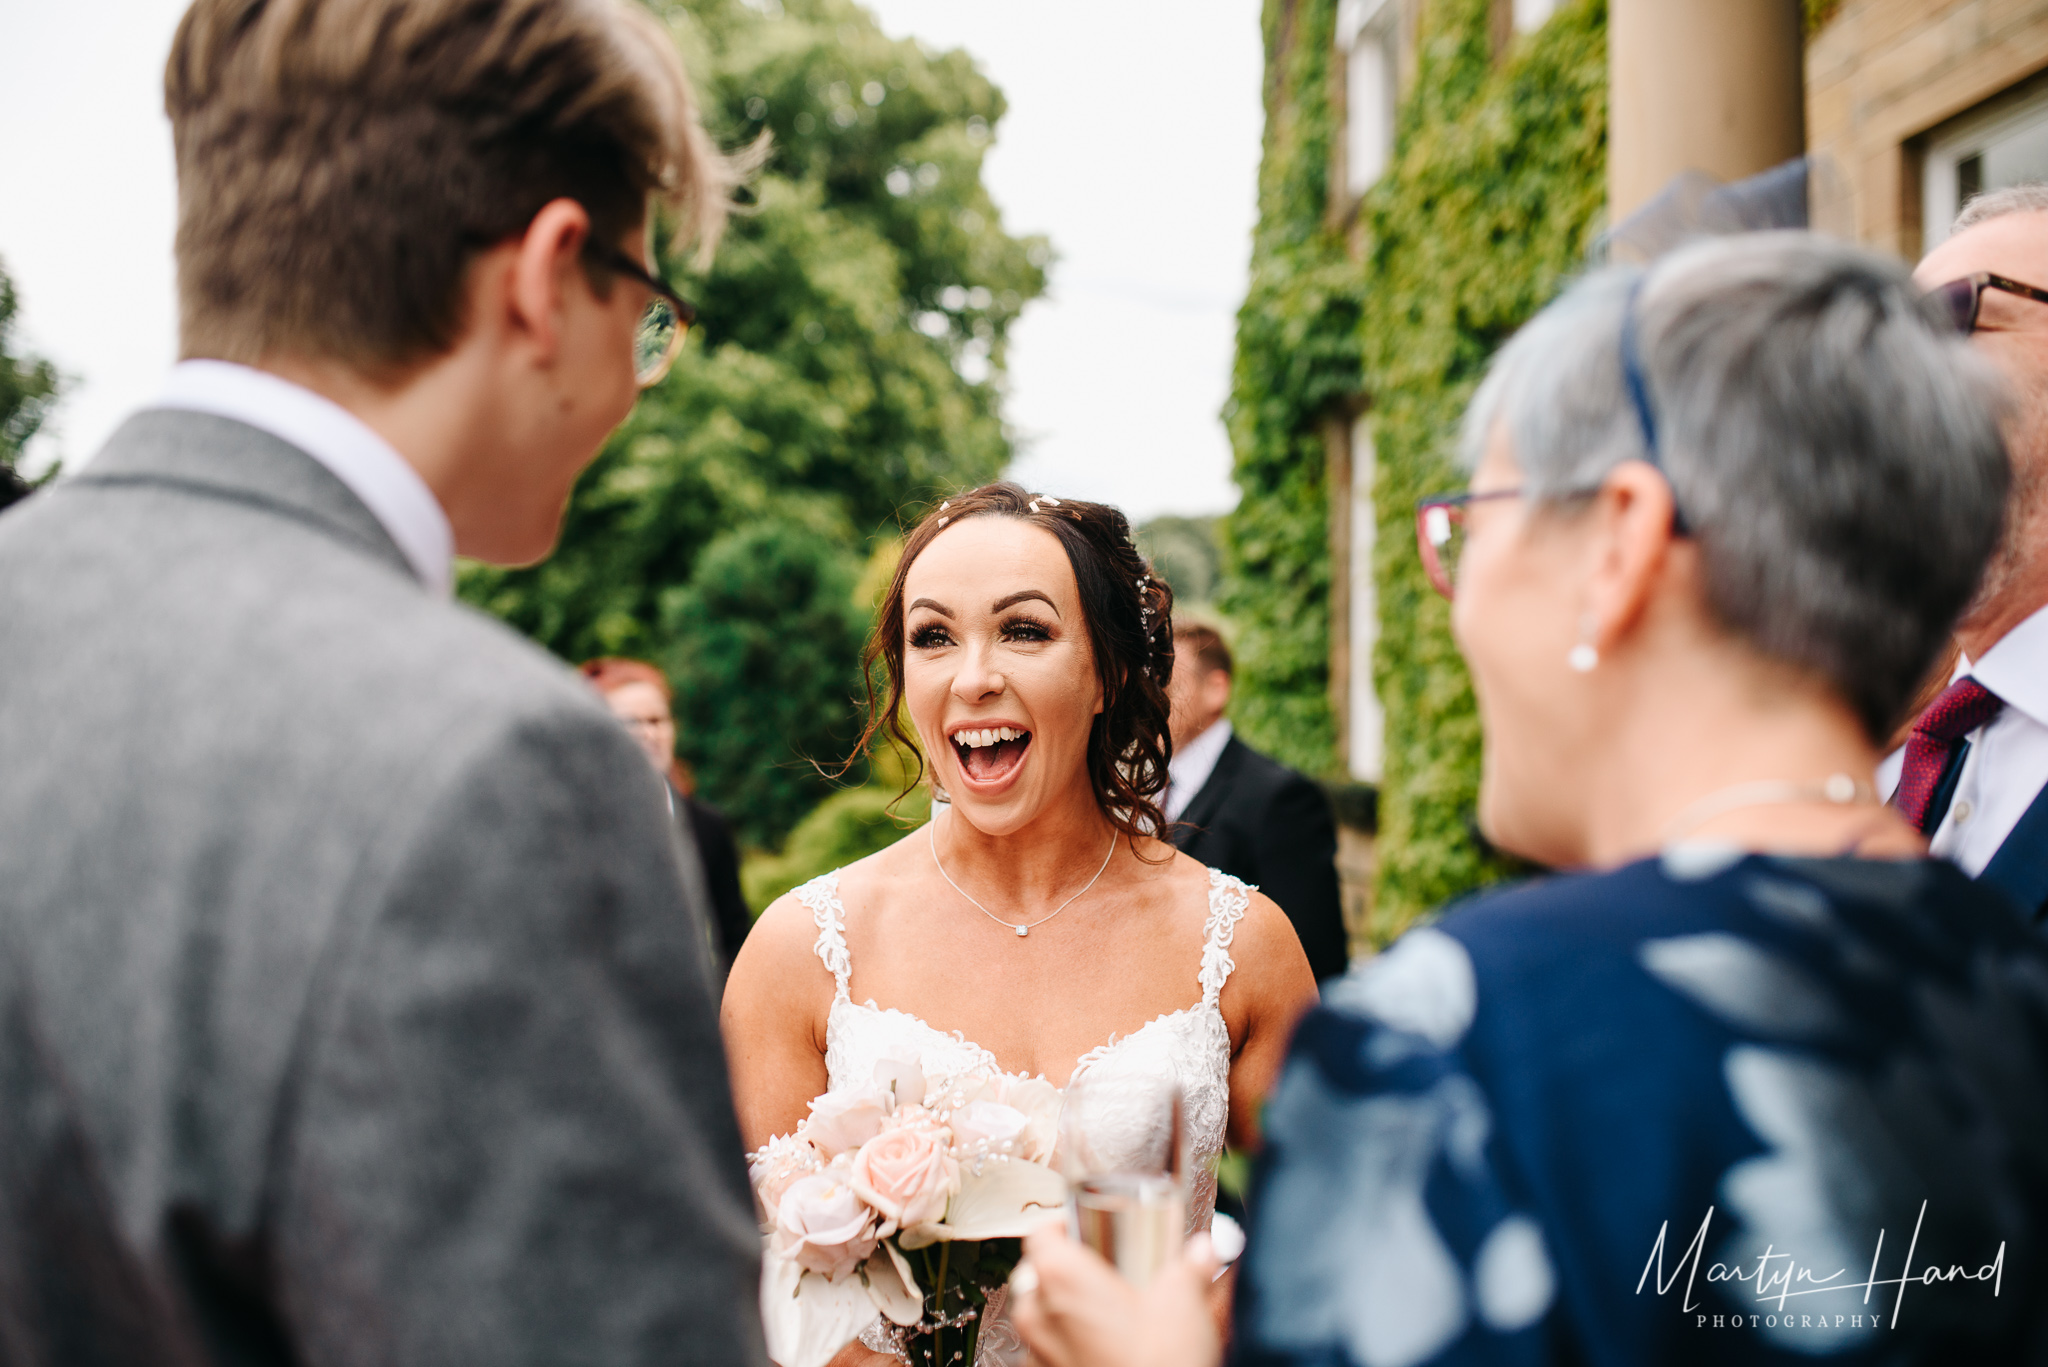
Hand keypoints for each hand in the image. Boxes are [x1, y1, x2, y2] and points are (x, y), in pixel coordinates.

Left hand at [1007, 1221, 1222, 1366]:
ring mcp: (1037, 1354)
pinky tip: (1102, 1348)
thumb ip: (1192, 1266)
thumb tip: (1202, 1251)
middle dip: (1064, 1269)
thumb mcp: (1184, 1301)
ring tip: (1105, 1312)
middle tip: (1102, 1270)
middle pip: (1036, 1274)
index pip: (1039, 1233)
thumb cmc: (1159, 1361)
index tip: (1085, 1227)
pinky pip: (1048, 1353)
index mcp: (1059, 1277)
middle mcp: (1037, 1314)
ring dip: (1064, 1310)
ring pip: (1039, 1316)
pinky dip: (1067, 1345)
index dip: (1061, 1226)